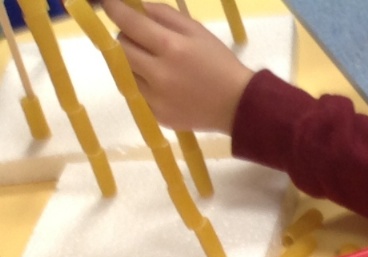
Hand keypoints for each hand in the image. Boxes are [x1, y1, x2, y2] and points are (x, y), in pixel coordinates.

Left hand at [102, 0, 255, 132]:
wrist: (240, 108)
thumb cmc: (221, 64)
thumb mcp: (198, 31)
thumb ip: (164, 14)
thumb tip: (135, 7)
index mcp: (170, 47)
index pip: (128, 23)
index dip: (114, 10)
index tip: (108, 4)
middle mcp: (158, 74)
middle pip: (120, 47)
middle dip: (127, 38)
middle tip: (143, 39)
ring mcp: (156, 98)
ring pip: (125, 71)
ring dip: (134, 64)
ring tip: (156, 65)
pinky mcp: (157, 115)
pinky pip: (137, 94)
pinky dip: (144, 86)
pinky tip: (164, 86)